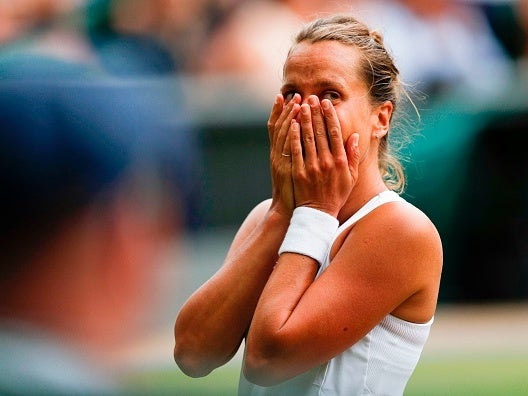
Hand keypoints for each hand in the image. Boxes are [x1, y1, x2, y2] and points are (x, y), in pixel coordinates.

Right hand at [267, 93, 300, 213]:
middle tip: (294, 94)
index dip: (282, 111)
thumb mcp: (294, 171)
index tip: (287, 96)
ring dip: (289, 117)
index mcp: (280, 154)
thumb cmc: (296, 193)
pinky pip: (287, 148)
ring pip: (283, 134)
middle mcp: (277, 155)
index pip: (279, 127)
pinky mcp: (286, 169)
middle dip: (287, 110)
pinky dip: (289, 134)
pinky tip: (294, 121)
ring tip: (296, 102)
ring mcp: (281, 162)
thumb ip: (298, 155)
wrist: (289, 211)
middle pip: (281, 127)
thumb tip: (302, 139)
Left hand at [290, 96, 359, 216]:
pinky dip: (294, 136)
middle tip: (311, 98)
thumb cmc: (336, 194)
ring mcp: (311, 167)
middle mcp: (326, 162)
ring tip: (301, 105)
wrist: (318, 213)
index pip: (334, 133)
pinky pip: (295, 150)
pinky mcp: (298, 172)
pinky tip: (292, 124)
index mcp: (340, 161)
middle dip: (315, 113)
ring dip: (304, 120)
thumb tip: (354, 136)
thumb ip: (352, 156)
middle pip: (320, 132)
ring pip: (307, 138)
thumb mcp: (351, 177)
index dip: (330, 116)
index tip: (326, 103)